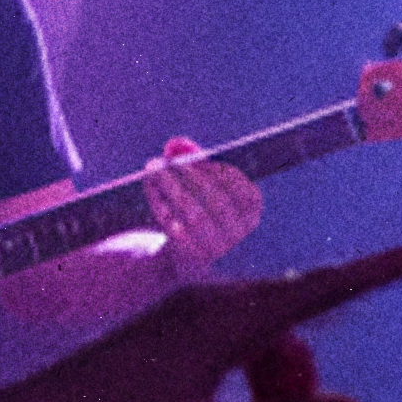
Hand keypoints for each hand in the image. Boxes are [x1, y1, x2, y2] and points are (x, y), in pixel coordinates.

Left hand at [0, 241, 401, 401]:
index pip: (326, 288)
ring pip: (271, 352)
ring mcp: (192, 318)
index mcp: (228, 321)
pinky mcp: (177, 336)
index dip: (384, 271)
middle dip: (306, 391)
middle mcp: (215, 306)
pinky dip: (254, 398)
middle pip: (299, 334)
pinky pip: (241, 357)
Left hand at [142, 136, 265, 271]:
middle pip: (218, 202)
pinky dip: (160, 203)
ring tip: (153, 167)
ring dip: (172, 186)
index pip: (246, 192)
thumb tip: (176, 144)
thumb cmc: (198, 211)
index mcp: (250, 215)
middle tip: (170, 160)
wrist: (185, 257)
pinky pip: (175, 226)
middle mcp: (238, 233)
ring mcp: (215, 247)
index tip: (198, 158)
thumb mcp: (199, 186)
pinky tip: (150, 186)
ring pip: (194, 214)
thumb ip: (191, 162)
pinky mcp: (190, 255)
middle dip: (193, 176)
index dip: (222, 173)